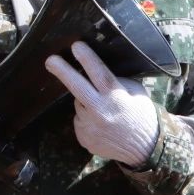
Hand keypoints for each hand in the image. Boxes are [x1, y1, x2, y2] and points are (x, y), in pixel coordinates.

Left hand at [45, 42, 159, 167]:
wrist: (144, 148)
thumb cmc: (141, 114)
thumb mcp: (137, 92)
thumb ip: (117, 81)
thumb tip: (95, 70)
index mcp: (117, 97)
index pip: (99, 73)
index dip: (87, 59)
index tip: (76, 45)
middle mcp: (101, 111)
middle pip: (77, 87)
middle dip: (62, 71)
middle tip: (50, 60)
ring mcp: (90, 126)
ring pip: (79, 104)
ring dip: (86, 102)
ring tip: (104, 111)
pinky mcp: (83, 137)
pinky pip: (79, 120)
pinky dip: (86, 118)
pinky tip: (101, 124)